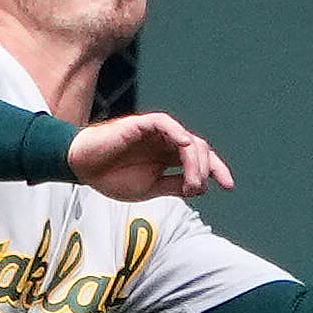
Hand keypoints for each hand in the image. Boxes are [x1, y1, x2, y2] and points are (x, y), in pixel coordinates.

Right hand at [68, 111, 235, 202]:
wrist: (82, 168)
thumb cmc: (111, 177)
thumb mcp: (150, 188)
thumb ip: (174, 186)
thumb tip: (200, 188)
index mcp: (168, 156)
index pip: (201, 159)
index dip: (217, 170)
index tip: (229, 186)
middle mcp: (166, 142)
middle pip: (201, 149)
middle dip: (205, 170)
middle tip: (194, 190)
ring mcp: (155, 133)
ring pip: (187, 139)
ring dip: (195, 160)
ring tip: (190, 182)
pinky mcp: (140, 124)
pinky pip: (165, 123)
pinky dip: (177, 132)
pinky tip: (184, 146)